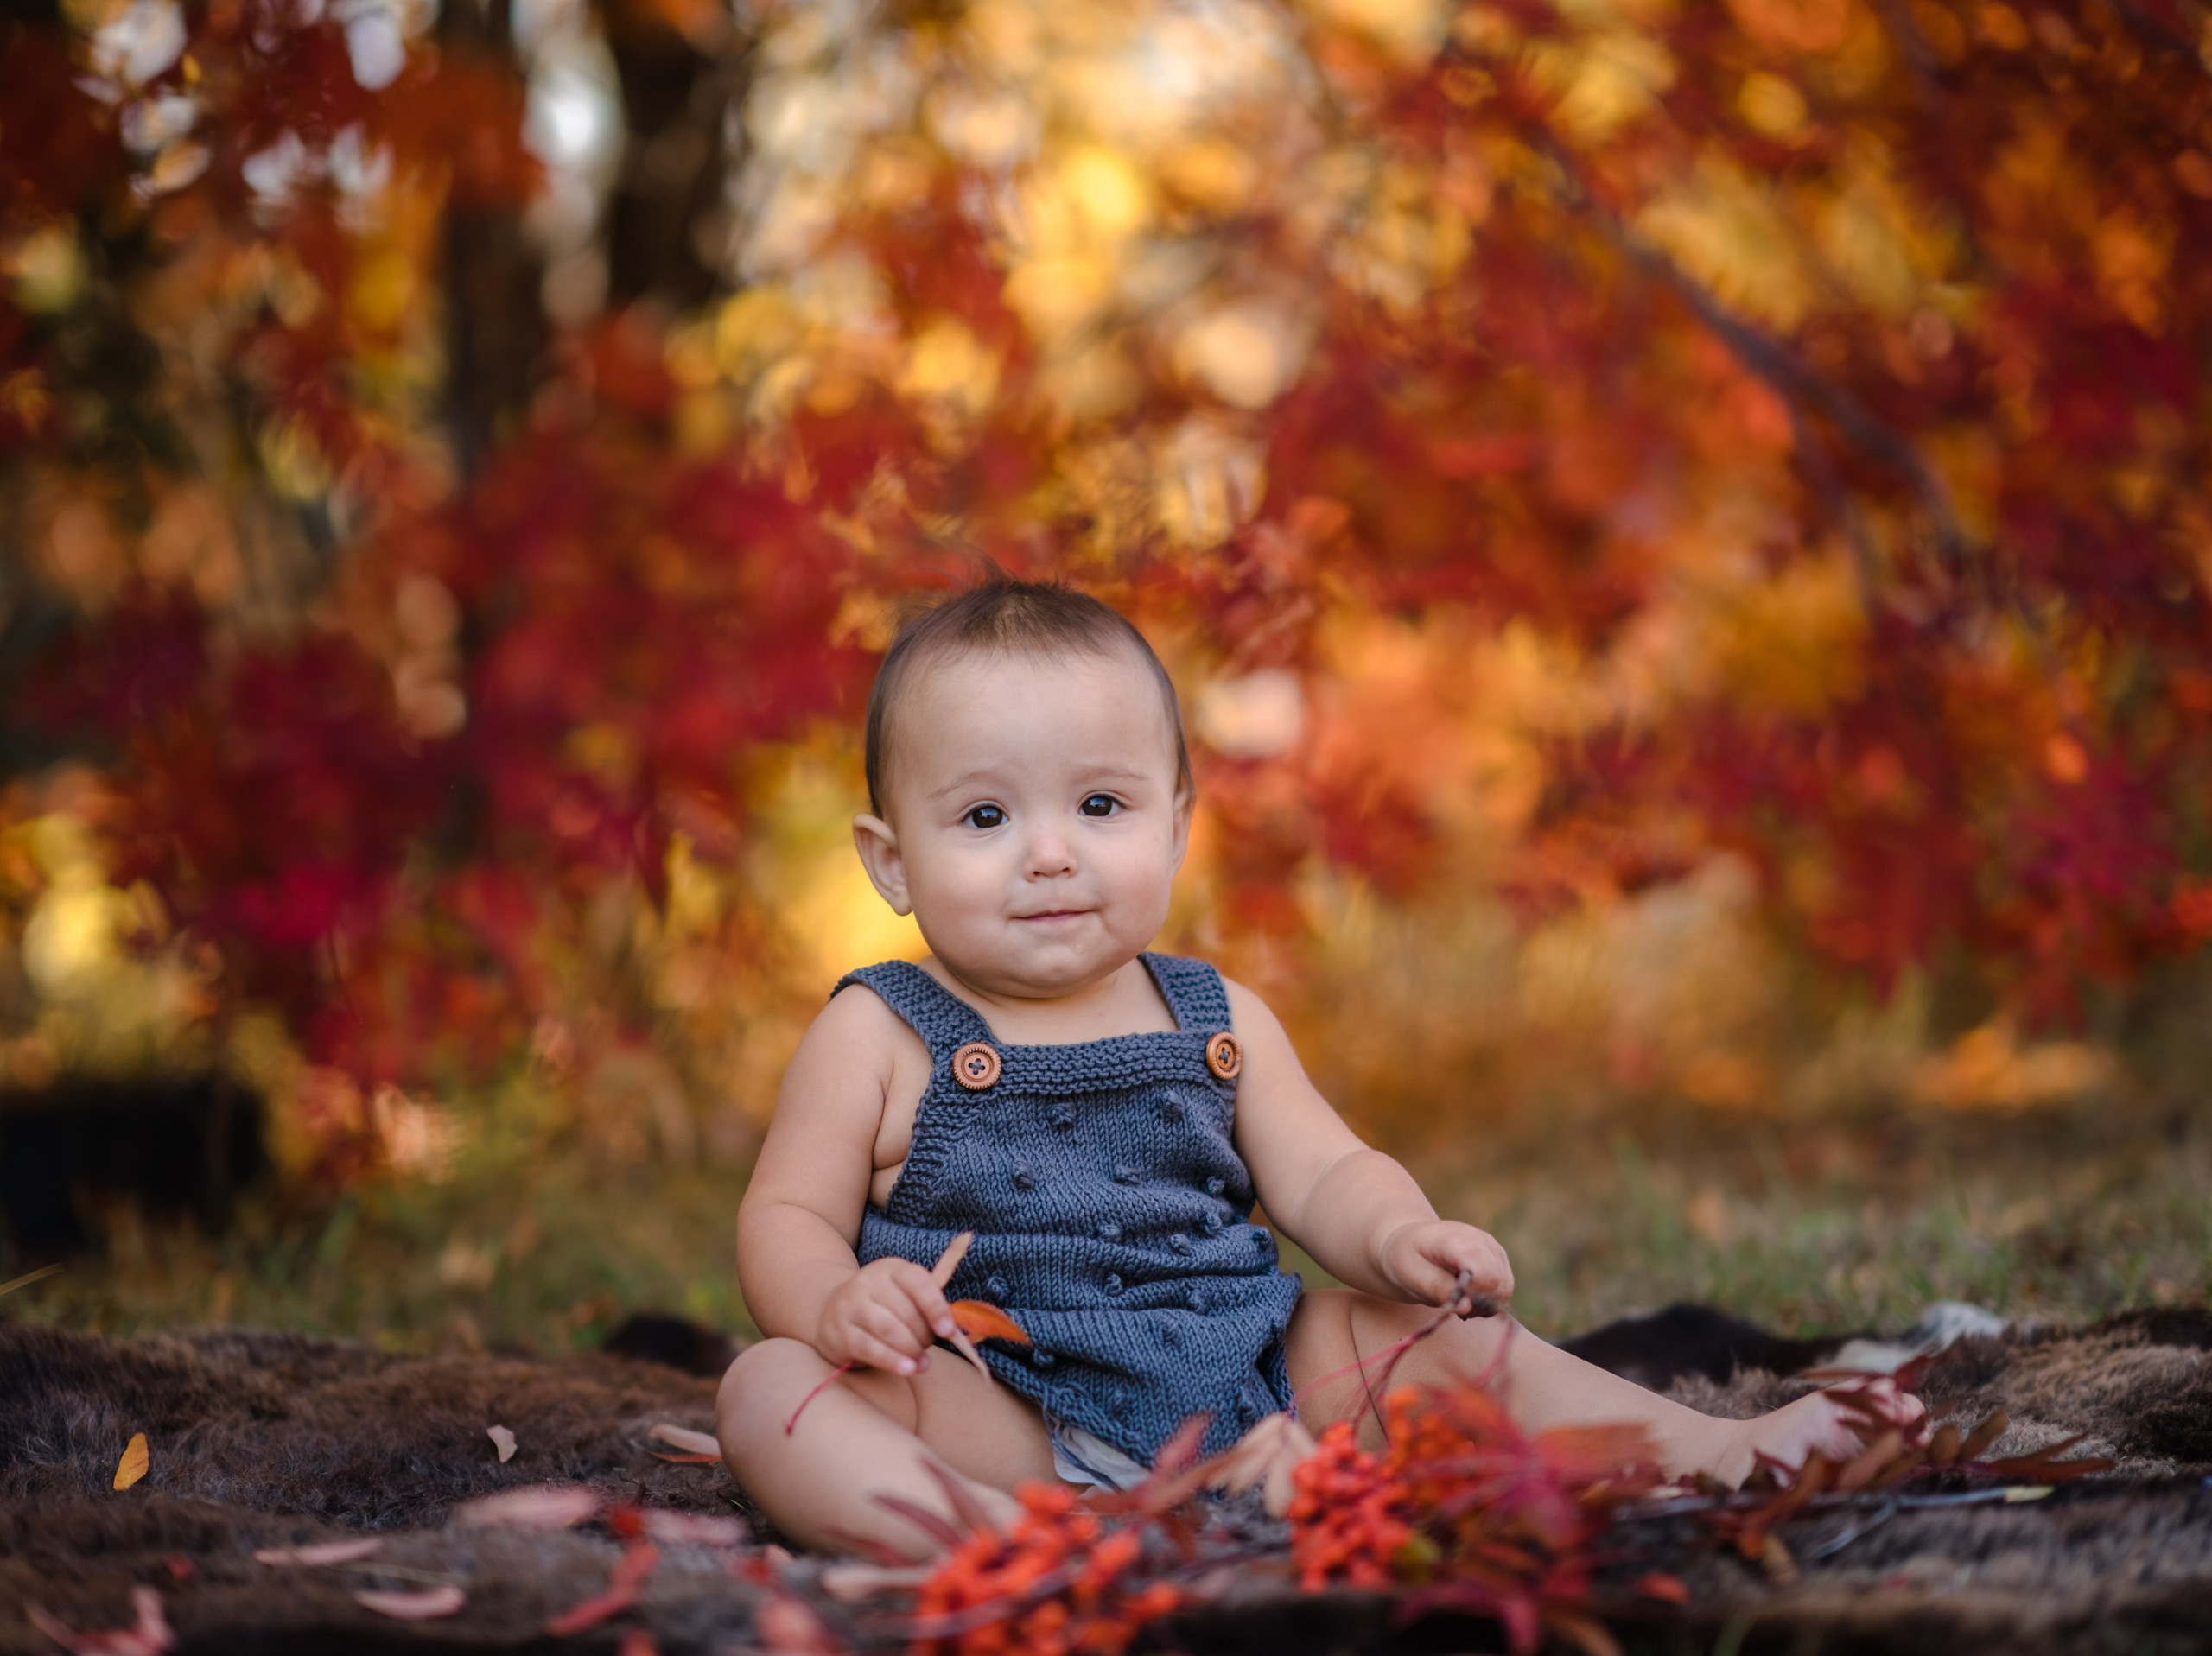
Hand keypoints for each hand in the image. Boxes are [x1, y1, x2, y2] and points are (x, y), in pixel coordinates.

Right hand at [814, 1257, 956, 1375]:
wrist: (832, 1311)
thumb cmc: (883, 1307)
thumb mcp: (904, 1295)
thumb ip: (929, 1306)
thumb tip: (954, 1329)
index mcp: (891, 1269)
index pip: (917, 1281)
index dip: (935, 1306)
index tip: (948, 1330)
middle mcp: (868, 1282)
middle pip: (904, 1311)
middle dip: (923, 1334)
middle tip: (928, 1346)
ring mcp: (850, 1306)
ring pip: (887, 1329)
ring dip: (911, 1349)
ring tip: (922, 1363)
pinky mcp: (839, 1333)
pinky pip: (870, 1348)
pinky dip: (893, 1361)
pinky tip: (908, 1368)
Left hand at [1377, 1219, 1512, 1314]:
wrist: (1408, 1242)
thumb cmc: (1406, 1259)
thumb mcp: (1412, 1275)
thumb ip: (1439, 1289)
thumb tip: (1467, 1308)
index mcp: (1458, 1240)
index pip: (1485, 1274)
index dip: (1473, 1297)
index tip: (1453, 1303)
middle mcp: (1482, 1240)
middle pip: (1499, 1284)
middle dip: (1478, 1304)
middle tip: (1452, 1305)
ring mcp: (1493, 1248)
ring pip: (1505, 1288)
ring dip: (1484, 1303)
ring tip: (1457, 1299)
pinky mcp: (1498, 1258)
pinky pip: (1505, 1287)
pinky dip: (1488, 1298)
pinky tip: (1467, 1295)